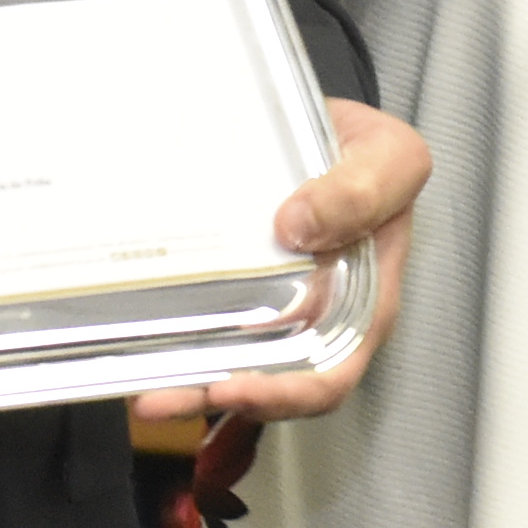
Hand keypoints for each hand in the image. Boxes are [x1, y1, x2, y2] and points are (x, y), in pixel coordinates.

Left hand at [131, 99, 429, 427]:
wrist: (330, 129)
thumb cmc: (372, 156)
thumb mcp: (389, 159)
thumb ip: (359, 191)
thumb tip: (297, 226)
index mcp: (362, 305)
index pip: (328, 375)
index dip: (281, 394)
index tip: (232, 388)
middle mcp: (316, 319)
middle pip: (268, 383)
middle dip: (211, 396)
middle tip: (158, 398)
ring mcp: (274, 307)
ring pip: (229, 363)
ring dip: (184, 383)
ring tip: (138, 390)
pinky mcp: (240, 289)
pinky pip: (208, 327)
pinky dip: (175, 343)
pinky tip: (138, 344)